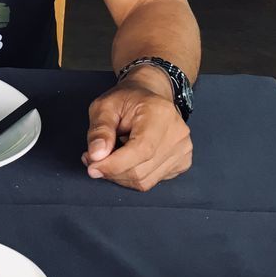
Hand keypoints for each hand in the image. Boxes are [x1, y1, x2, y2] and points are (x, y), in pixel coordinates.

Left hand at [82, 68, 192, 191]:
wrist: (149, 95)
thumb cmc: (126, 100)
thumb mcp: (104, 106)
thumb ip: (99, 130)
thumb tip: (96, 156)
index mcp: (160, 114)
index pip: (141, 150)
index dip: (114, 165)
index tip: (92, 167)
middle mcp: (177, 134)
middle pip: (141, 171)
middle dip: (111, 170)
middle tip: (93, 159)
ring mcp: (183, 150)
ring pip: (144, 181)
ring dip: (119, 175)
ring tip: (108, 156)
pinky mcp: (182, 163)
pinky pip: (151, 181)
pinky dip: (132, 176)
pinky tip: (127, 158)